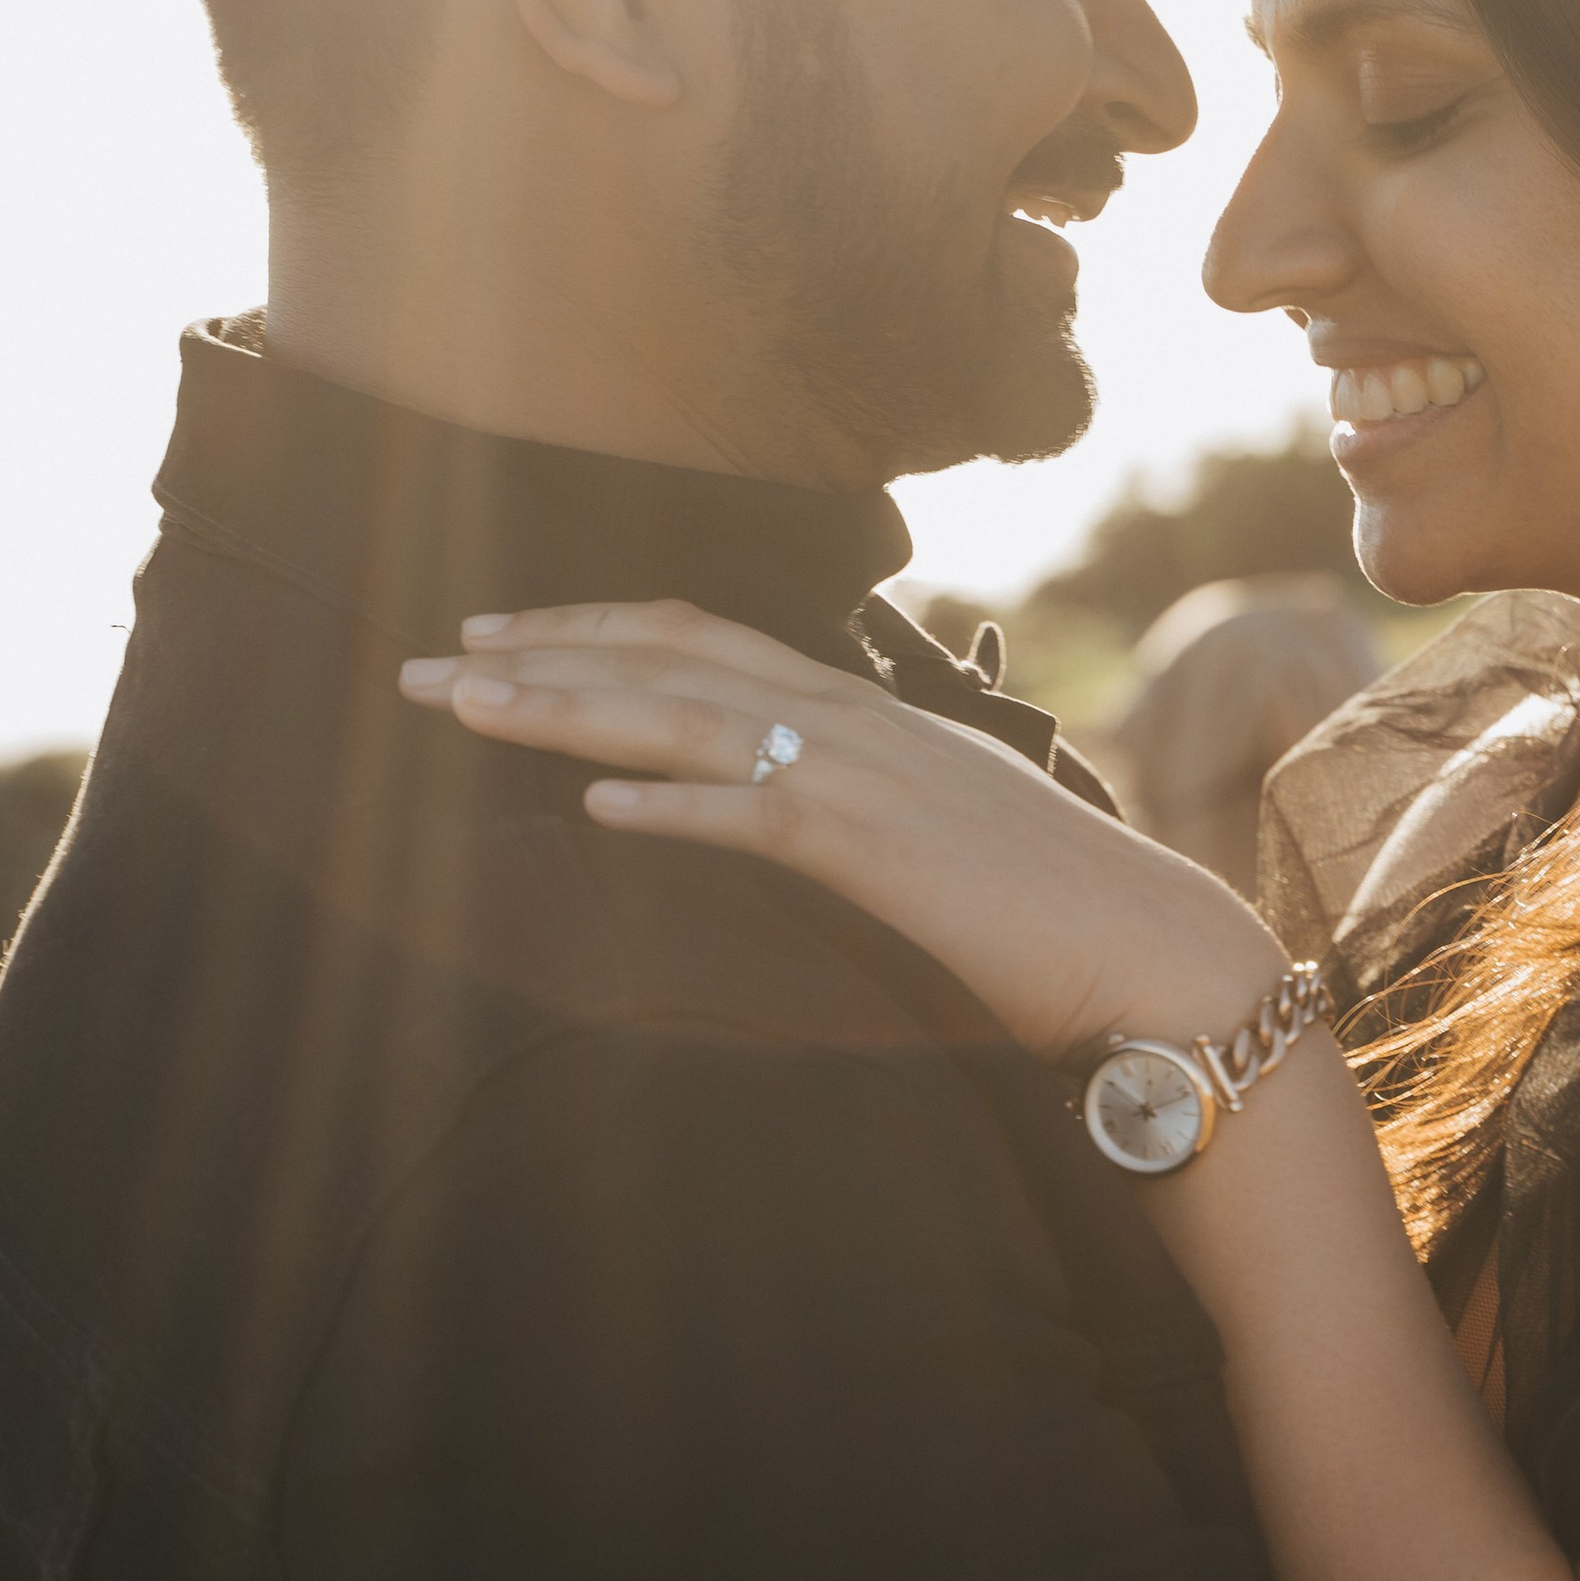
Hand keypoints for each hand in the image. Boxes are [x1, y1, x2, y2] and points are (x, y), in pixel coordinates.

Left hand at [399, 601, 1279, 1065]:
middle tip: (424, 664)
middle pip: (671, 654)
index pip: (704, 636)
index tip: (500, 634)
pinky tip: (594, 807)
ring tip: (464, 705)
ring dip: (565, 707)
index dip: (592, 627)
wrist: (1155, 953)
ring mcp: (870, 776)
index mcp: (869, 713)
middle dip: (539, 653)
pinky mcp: (884, 849)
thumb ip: (863, 808)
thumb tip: (792, 812)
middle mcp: (859, 720)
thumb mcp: (942, 834)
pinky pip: (758, 813)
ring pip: (688, 716)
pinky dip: (673, 803)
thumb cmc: (1055, 912)